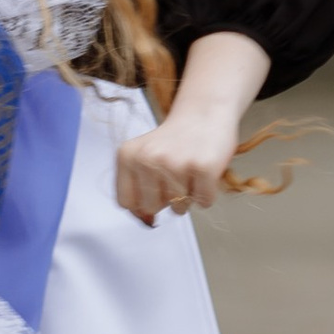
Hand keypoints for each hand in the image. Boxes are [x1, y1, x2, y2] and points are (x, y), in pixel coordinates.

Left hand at [115, 101, 244, 225]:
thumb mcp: (144, 157)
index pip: (125, 203)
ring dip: (188, 195)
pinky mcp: (203, 167)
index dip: (142, 201)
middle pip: (151, 208)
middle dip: (166, 199)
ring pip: (178, 208)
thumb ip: (138, 190)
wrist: (204, 112)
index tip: (153, 187)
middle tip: (175, 173)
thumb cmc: (174, 141)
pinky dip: (207, 193)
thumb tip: (147, 222)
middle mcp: (147, 158)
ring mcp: (175, 163)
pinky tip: (203, 171)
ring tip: (189, 169)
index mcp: (127, 156)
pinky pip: (203, 202)